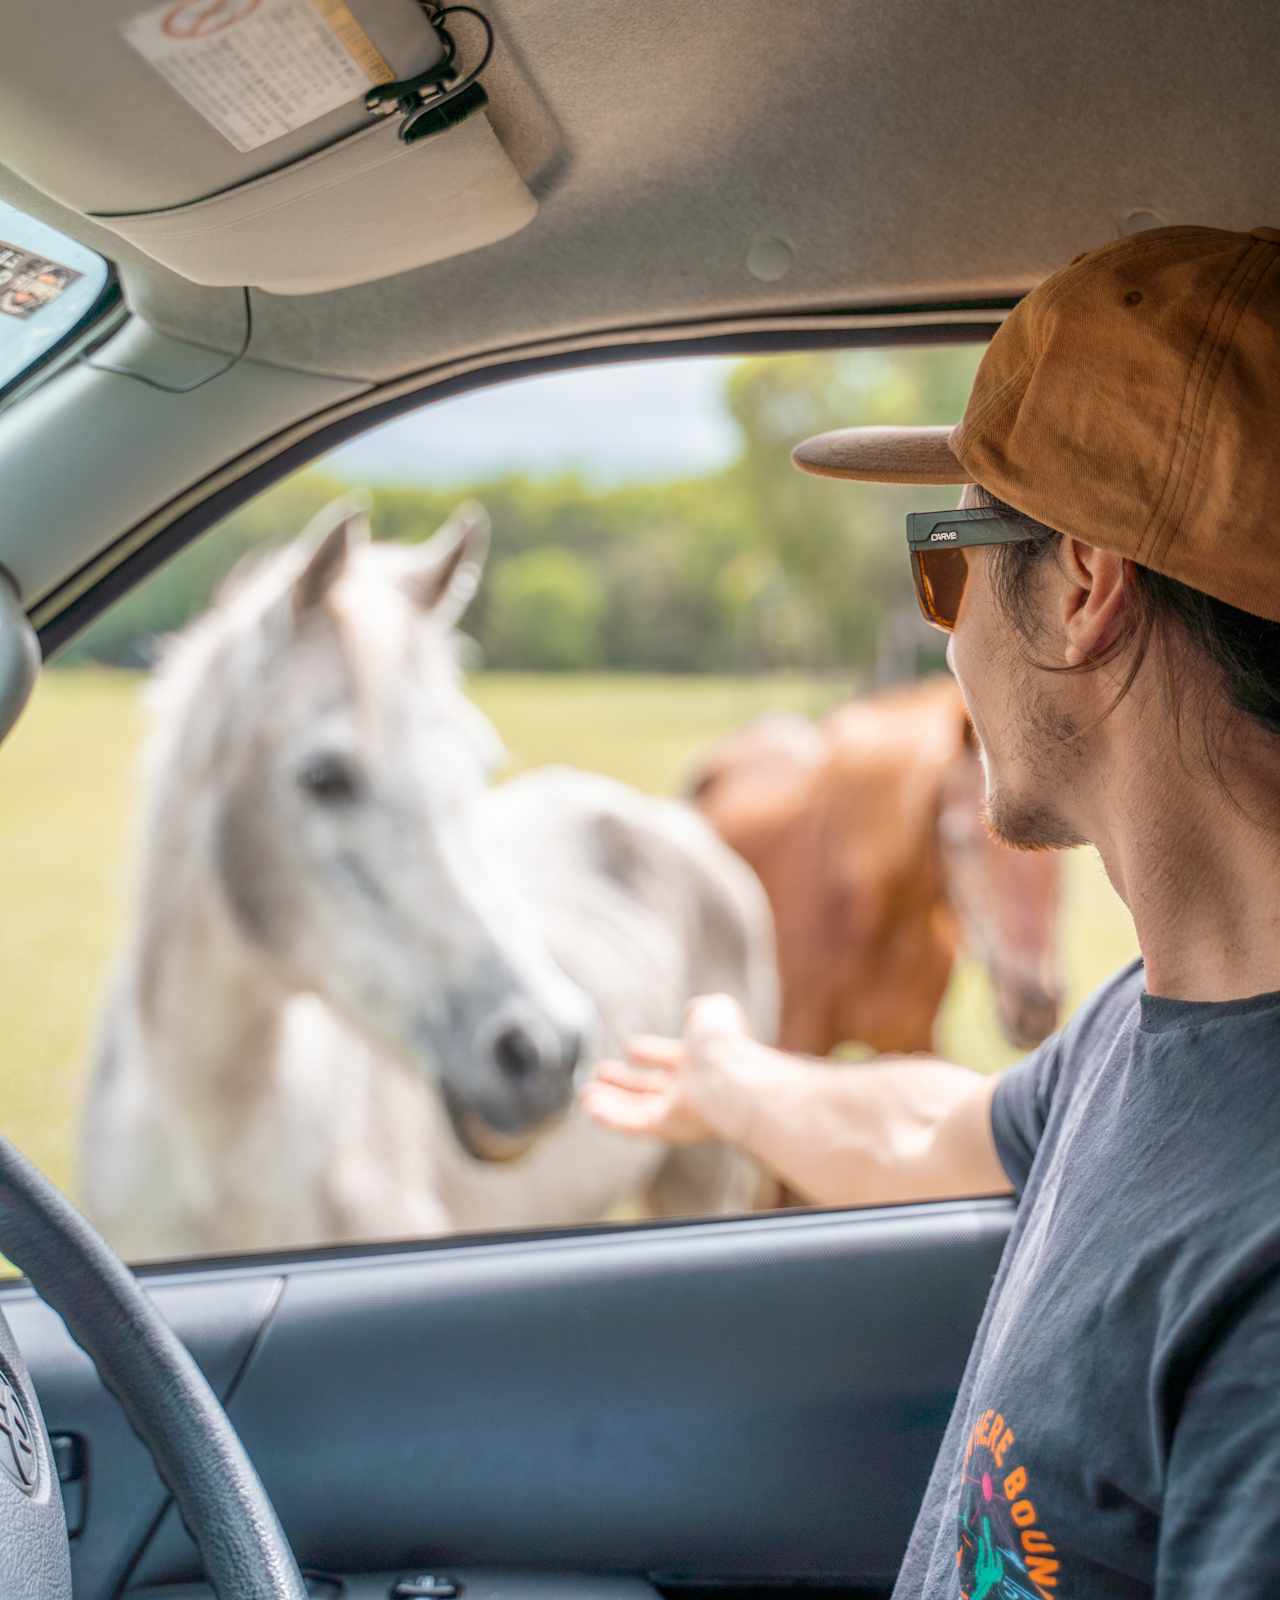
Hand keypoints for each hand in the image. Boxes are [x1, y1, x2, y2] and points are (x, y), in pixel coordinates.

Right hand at [579, 993, 752, 1145]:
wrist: (732, 1075)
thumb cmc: (725, 1043)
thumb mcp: (715, 1012)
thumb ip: (703, 1011)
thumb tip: (694, 1011)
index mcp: (701, 1059)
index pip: (670, 1057)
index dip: (649, 1052)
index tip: (630, 1048)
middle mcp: (690, 1087)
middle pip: (651, 1086)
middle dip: (625, 1081)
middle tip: (600, 1072)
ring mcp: (680, 1109)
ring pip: (639, 1109)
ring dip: (611, 1102)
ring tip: (585, 1095)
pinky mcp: (670, 1128)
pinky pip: (636, 1126)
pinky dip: (612, 1119)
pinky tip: (590, 1111)